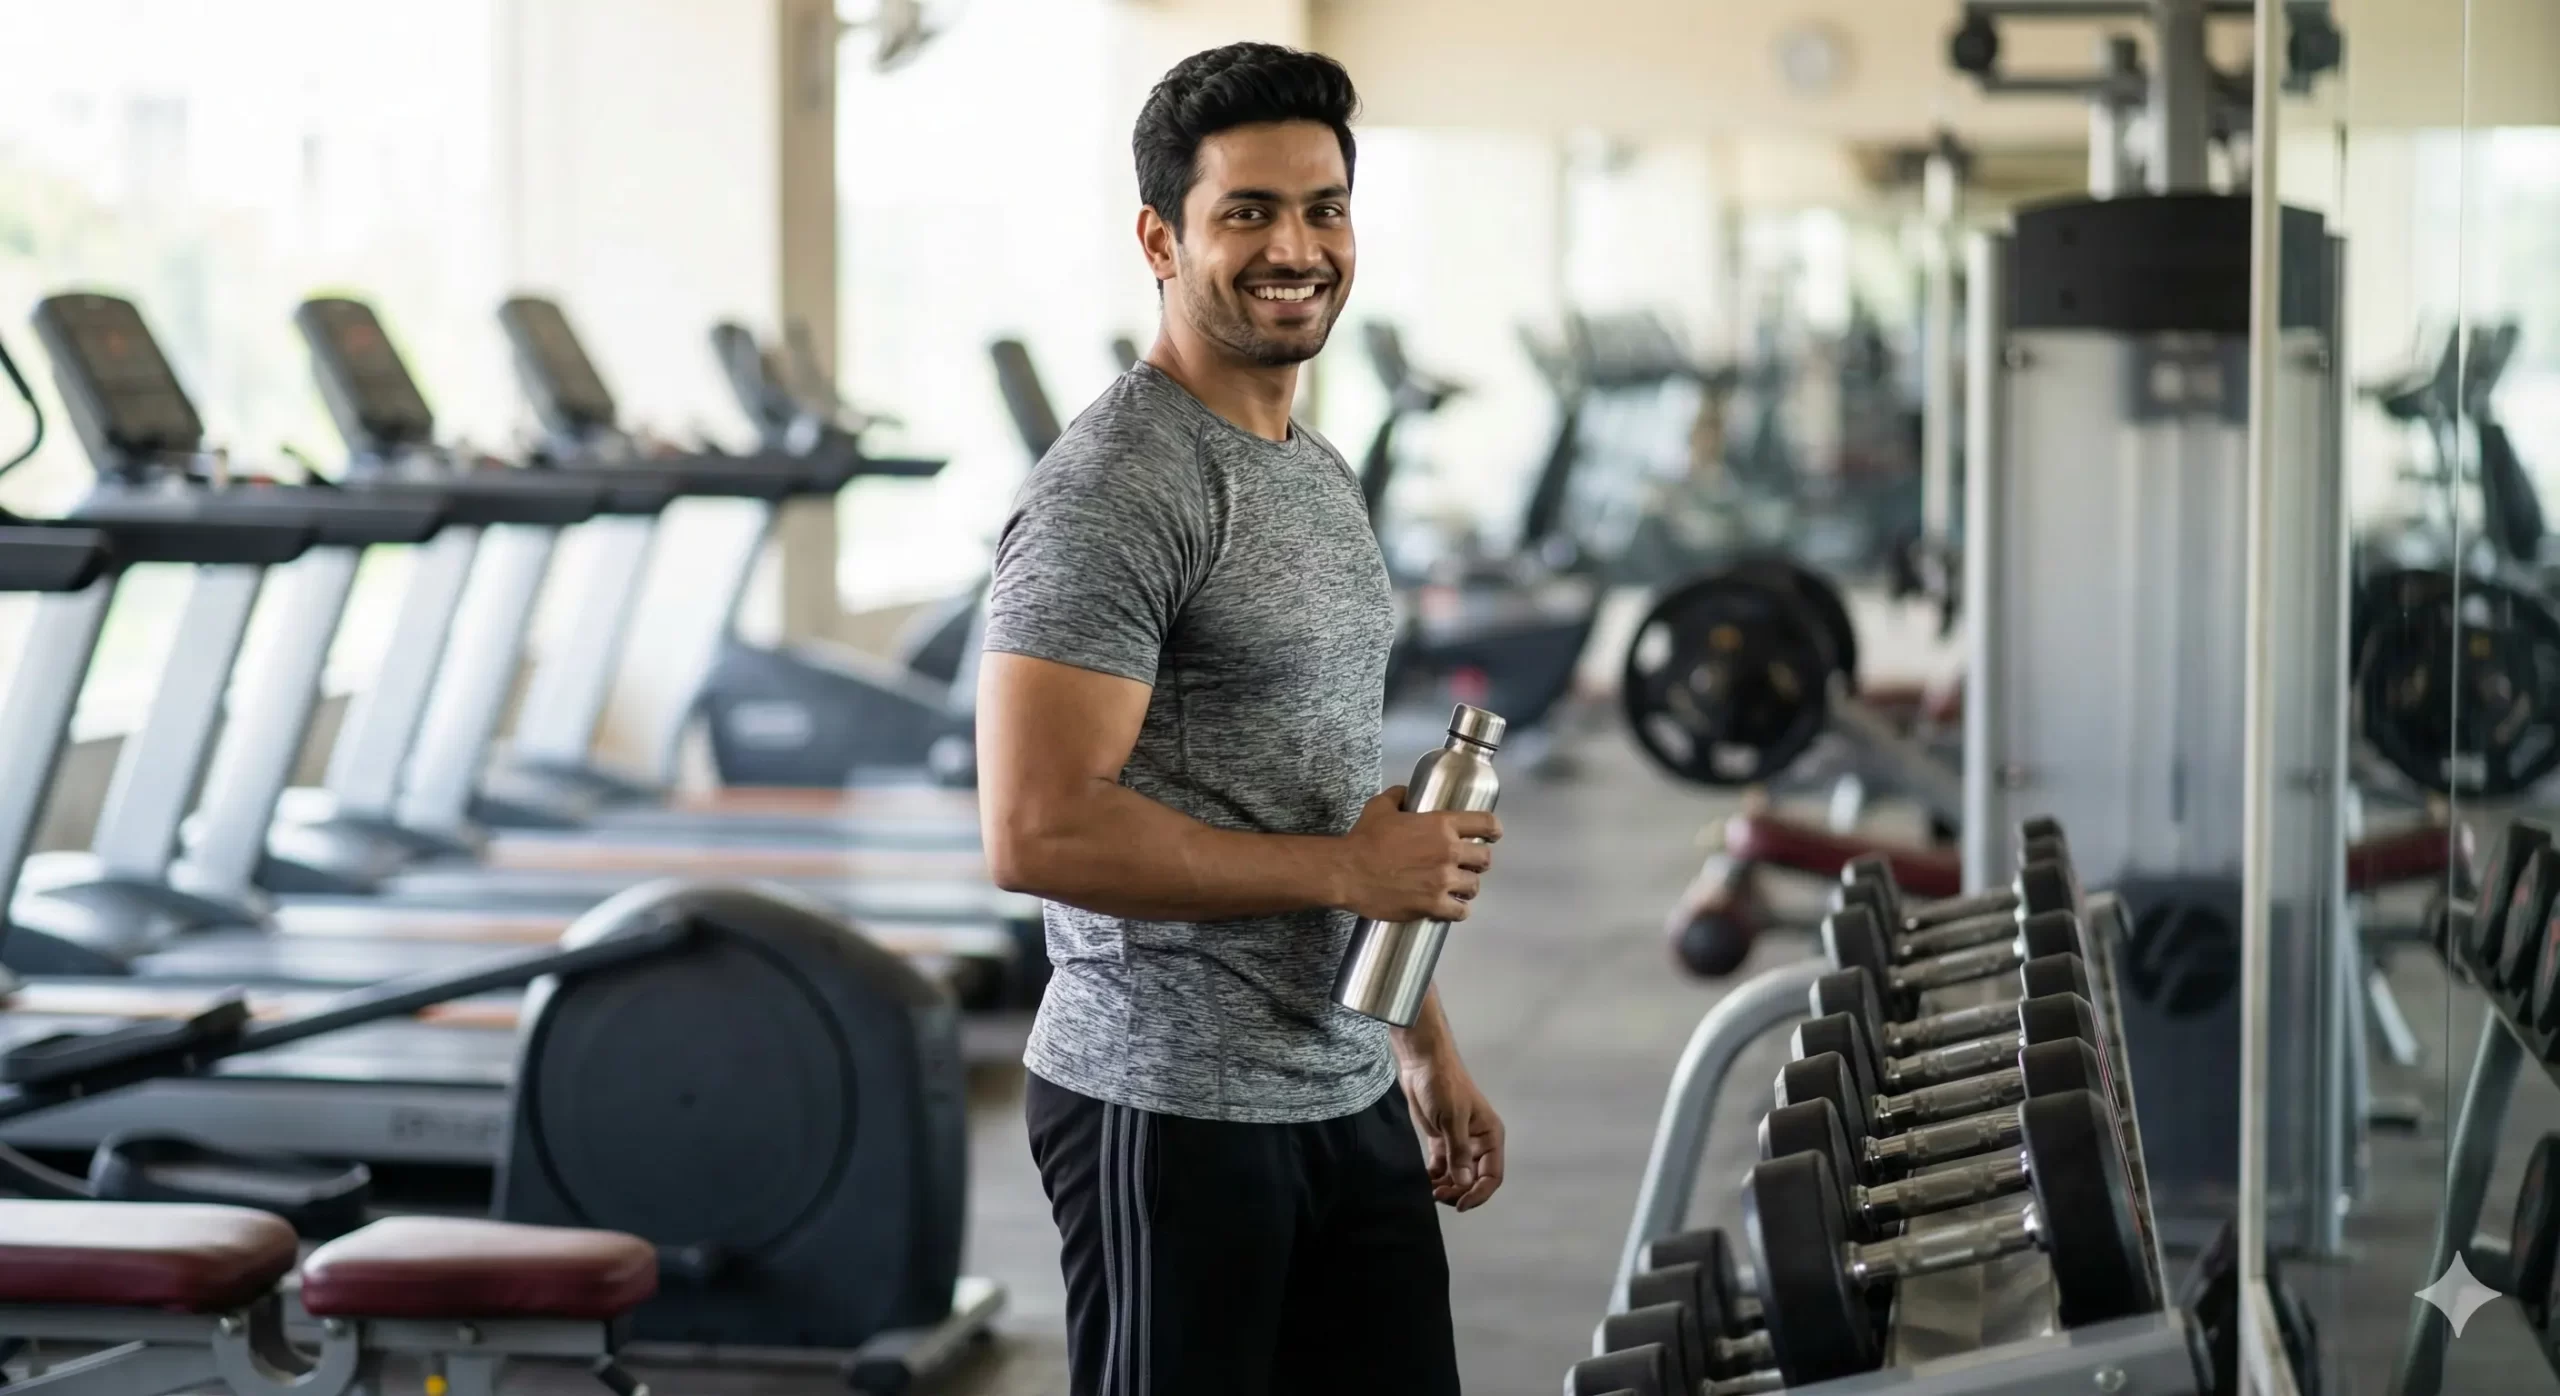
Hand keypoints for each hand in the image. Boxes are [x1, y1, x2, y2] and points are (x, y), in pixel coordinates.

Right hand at [1335, 787, 1500, 921]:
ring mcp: (1443, 880)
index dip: (1493, 830)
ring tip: (1457, 888)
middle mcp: (1449, 852)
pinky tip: (1451, 907)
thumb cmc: (1364, 839)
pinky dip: (1458, 910)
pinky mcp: (1434, 905)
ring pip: (1474, 886)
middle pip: (1485, 858)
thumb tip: (1406, 793)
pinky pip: (1461, 911)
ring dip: (1467, 887)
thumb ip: (1398, 796)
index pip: (1485, 824)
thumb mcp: (1380, 807)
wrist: (1348, 872)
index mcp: (1441, 825)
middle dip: (1478, 862)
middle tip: (1467, 865)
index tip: (1493, 835)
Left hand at [1401, 1049, 1504, 1210]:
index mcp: (1490, 1137)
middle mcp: (1478, 1143)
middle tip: (1438, 1196)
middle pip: (1474, 1179)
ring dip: (1446, 1186)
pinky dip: (1435, 1176)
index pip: (1492, 1176)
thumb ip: (1459, 1152)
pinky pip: (1442, 1166)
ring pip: (1457, 1175)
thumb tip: (1465, 1184)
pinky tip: (1425, 1180)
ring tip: (1430, 1190)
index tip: (1460, 1205)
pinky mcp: (1441, 1140)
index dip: (1479, 1194)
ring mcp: (1459, 1142)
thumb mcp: (1453, 1118)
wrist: (1422, 1063)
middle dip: (1459, 1191)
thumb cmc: (1443, 1086)